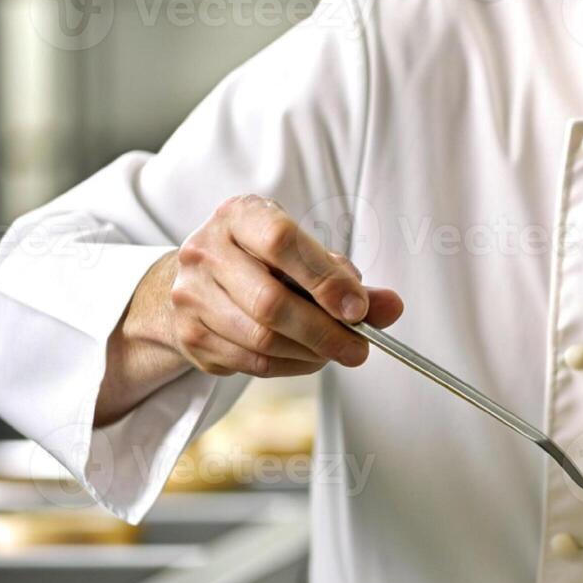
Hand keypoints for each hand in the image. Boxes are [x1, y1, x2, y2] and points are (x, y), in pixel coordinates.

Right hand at [96, 195, 402, 423]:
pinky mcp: (190, 335)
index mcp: (240, 215)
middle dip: (324, 331)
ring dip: (310, 353)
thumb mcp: (305, 255)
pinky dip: (290, 366)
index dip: (324, 278)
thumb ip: (348, 280)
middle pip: (270, 302)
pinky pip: (251, 363)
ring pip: (261, 339)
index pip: (281, 240)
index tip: (358, 309)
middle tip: (360, 348)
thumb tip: (392, 307)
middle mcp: (206, 250)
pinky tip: (307, 358)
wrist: (196, 282)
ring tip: (336, 351)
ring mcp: (191, 294)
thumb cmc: (264, 262)